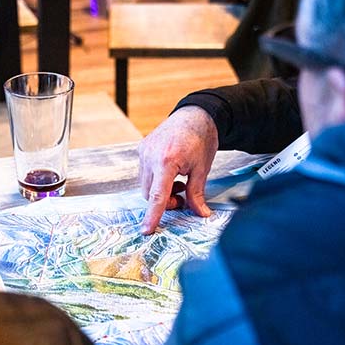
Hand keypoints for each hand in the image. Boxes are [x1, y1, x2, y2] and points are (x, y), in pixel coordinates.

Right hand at [138, 106, 218, 233]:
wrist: (195, 115)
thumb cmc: (201, 139)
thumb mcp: (202, 169)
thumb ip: (197, 193)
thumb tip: (201, 214)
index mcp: (166, 161)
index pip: (157, 195)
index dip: (153, 215)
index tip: (146, 230)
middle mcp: (150, 156)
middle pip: (150, 194)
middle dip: (165, 201)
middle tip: (183, 196)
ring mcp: (144, 151)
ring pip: (146, 185)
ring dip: (161, 190)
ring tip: (179, 182)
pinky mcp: (142, 148)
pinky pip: (145, 173)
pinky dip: (156, 179)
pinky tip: (171, 172)